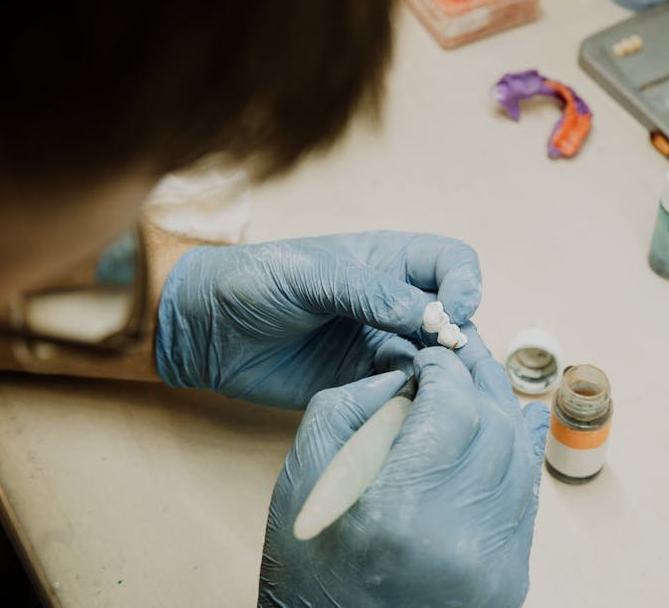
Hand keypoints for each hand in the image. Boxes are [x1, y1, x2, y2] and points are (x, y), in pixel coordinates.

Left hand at [154, 231, 480, 407]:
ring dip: (437, 376)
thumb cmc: (255, 281)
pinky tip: (394, 405)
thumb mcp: (312, 276)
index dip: (464, 286)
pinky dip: (407, 400)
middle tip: (442, 363)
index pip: (453, 264)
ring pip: (434, 361)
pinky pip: (401, 392)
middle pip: (454, 319)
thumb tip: (430, 317)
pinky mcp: (362, 382)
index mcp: (389, 261)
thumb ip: (371, 293)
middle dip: (457, 340)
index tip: (452, 314)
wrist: (204, 329)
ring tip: (421, 388)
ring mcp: (380, 343)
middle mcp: (394, 302)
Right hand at [259, 336, 549, 606]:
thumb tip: (410, 374)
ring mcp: (494, 566)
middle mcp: (458, 540)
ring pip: (521, 458)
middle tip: (457, 363)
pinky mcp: (510, 579)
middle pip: (497, 427)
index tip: (430, 358)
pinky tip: (517, 422)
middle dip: (478, 383)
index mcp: (399, 511)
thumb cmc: (306, 564)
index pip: (453, 407)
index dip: (445, 369)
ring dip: (503, 414)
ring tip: (481, 385)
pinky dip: (519, 455)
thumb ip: (352, 407)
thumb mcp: (303, 477)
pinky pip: (527, 498)